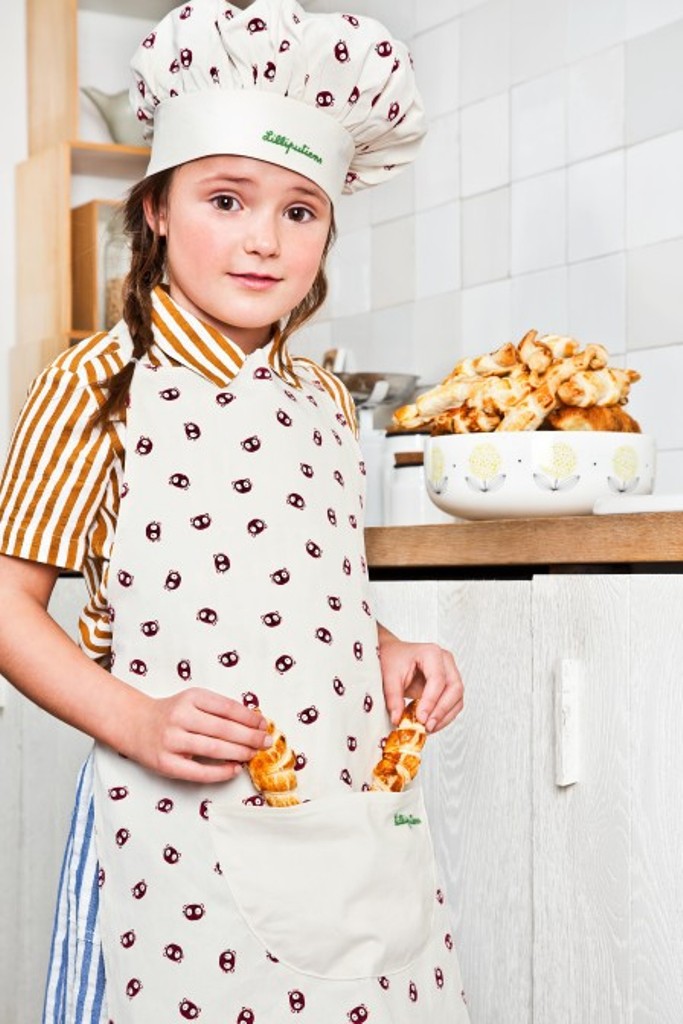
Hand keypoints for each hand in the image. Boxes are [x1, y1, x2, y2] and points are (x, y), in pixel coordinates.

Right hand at [128, 687, 270, 782]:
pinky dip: (220, 772)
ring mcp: (172, 741)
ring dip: (239, 753)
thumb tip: (254, 721)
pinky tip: (235, 769)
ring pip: (214, 749)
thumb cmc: (171, 713)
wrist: (133, 724)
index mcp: (191, 698)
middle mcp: (180, 717)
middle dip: (250, 737)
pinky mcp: (165, 763)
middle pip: (224, 729)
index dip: (249, 717)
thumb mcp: (193, 701)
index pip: (228, 708)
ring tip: (253, 754)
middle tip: (266, 742)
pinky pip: (199, 771)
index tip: (264, 724)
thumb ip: (219, 708)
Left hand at [378, 625, 463, 733]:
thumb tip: (398, 719)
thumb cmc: (393, 659)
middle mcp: (445, 661)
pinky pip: (454, 704)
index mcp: (431, 653)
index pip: (438, 679)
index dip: (431, 701)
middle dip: (442, 710)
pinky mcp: (449, 686)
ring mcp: (450, 673)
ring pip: (457, 698)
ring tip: (428, 728)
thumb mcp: (389, 676)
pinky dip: (445, 717)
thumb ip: (393, 698)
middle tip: (427, 726)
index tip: (421, 718)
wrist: (394, 655)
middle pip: (454, 688)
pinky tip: (431, 724)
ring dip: (445, 716)